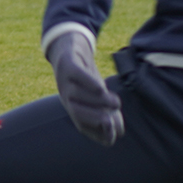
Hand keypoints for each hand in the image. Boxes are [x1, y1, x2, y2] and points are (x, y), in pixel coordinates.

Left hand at [45, 31, 123, 145]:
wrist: (71, 51)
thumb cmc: (88, 80)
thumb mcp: (99, 98)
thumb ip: (108, 113)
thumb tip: (117, 131)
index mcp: (74, 108)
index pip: (81, 124)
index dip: (96, 130)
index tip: (113, 127)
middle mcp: (67, 96)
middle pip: (75, 111)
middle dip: (95, 117)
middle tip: (112, 118)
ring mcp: (65, 80)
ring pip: (76, 93)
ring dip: (99, 100)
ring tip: (116, 102)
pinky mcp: (68, 63)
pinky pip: (75, 73)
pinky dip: (87, 81)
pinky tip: (101, 87)